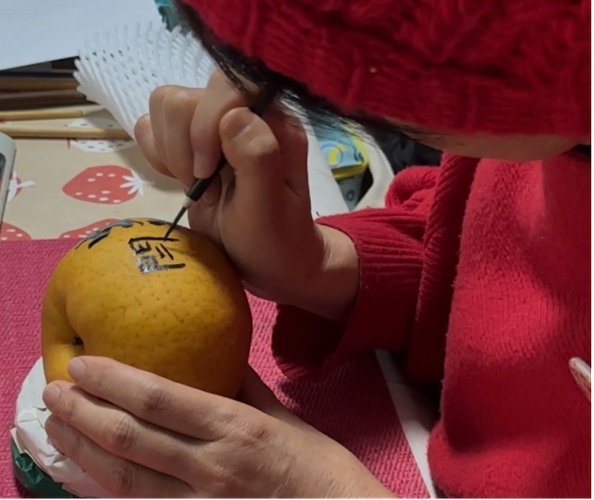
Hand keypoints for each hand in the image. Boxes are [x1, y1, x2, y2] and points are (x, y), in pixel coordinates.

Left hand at [42, 357, 392, 498]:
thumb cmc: (318, 466)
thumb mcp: (283, 416)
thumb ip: (243, 385)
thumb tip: (214, 356)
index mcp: (235, 428)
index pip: (160, 399)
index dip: (114, 380)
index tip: (83, 363)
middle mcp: (211, 466)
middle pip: (131, 438)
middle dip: (84, 413)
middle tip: (53, 392)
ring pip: (126, 478)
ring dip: (84, 451)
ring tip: (57, 428)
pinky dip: (108, 487)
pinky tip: (88, 470)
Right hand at [134, 71, 357, 320]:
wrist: (266, 264)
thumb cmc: (274, 240)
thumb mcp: (269, 208)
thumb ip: (257, 158)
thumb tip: (233, 115)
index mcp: (273, 121)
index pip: (227, 84)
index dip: (206, 126)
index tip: (208, 174)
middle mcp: (243, 114)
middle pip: (185, 97)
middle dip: (185, 149)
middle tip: (207, 188)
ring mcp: (214, 127)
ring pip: (164, 107)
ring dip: (172, 154)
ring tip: (198, 187)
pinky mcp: (190, 143)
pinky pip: (151, 127)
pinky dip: (159, 156)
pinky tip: (183, 182)